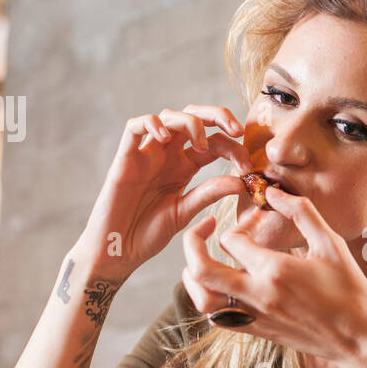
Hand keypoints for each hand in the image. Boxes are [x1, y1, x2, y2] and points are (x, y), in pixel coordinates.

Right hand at [79, 106, 254, 276]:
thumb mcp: (184, 212)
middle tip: (236, 130)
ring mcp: (146, 154)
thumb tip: (242, 182)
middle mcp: (167, 155)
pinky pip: (133, 127)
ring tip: (200, 144)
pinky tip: (165, 137)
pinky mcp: (124, 159)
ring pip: (168, 116)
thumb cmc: (147, 234)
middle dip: (217, 116)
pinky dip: (150, 123)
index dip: (235, 148)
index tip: (249, 168)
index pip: (215, 143)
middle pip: (193, 118)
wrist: (117, 251)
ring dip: (189, 122)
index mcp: (185, 166)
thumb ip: (209, 193)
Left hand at [180, 186, 366, 367]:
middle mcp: (258, 295)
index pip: (232, 239)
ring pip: (203, 299)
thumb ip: (301, 212)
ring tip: (202, 260)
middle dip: (192, 244)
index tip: (257, 220)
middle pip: (202, 270)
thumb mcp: (331, 244)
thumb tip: (273, 192)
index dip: (240, 223)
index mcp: (275, 270)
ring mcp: (255, 317)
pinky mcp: (258, 332)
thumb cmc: (350, 290)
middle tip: (201, 229)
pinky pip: (218, 319)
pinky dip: (211, 300)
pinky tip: (224, 286)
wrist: (359, 340)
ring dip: (195, 276)